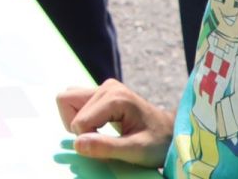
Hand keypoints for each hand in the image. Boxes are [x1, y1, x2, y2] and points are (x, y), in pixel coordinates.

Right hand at [57, 80, 174, 167]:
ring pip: (67, 100)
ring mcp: (103, 88)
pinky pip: (75, 102)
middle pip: (66, 102)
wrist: (171, 134)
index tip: (108, 148)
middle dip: (77, 127)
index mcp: (115, 97)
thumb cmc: (158, 143)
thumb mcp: (136, 151)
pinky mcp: (101, 94)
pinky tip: (98, 128)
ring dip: (76, 121)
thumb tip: (77, 144)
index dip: (88, 140)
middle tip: (99, 140)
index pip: (79, 121)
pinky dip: (80, 118)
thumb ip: (106, 147)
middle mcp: (106, 87)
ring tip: (98, 134)